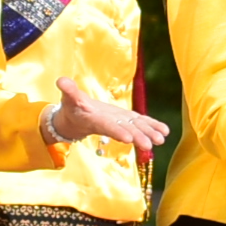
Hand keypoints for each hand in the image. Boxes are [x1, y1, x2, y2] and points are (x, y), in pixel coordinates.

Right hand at [47, 82, 171, 156]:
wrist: (78, 119)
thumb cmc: (72, 108)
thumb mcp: (69, 98)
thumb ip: (68, 90)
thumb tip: (61, 80)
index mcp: (96, 120)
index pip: (107, 127)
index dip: (117, 132)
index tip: (128, 139)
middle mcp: (110, 124)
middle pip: (124, 131)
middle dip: (137, 137)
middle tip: (149, 145)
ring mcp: (120, 122)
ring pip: (135, 128)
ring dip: (148, 134)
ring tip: (161, 140)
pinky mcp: (126, 120)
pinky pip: (140, 123)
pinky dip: (152, 126)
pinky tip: (165, 131)